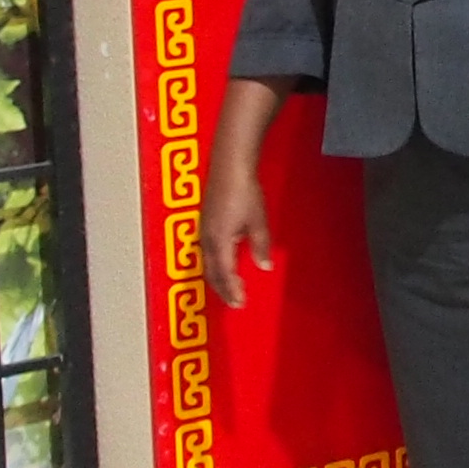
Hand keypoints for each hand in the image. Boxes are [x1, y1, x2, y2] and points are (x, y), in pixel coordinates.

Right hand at [198, 77, 285, 307]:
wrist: (229, 164)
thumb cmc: (243, 189)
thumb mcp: (257, 220)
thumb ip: (260, 245)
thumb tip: (264, 266)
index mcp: (220, 240)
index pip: (225, 274)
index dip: (232, 290)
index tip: (240, 303)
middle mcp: (207, 238)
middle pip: (212, 272)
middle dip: (223, 288)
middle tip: (235, 301)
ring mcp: (204, 229)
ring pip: (207, 261)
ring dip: (217, 277)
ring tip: (229, 287)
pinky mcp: (205, 221)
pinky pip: (206, 250)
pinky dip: (214, 262)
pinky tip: (223, 261)